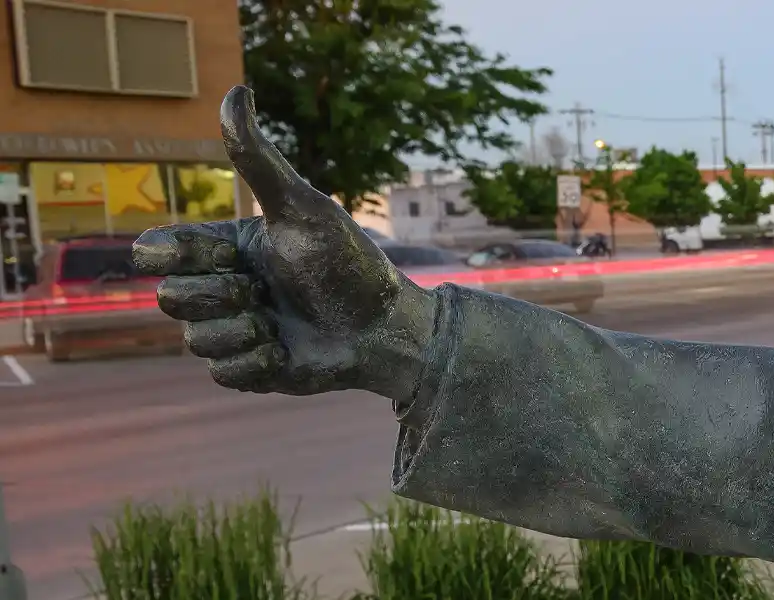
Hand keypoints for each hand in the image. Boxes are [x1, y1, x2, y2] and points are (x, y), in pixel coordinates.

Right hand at [133, 86, 437, 398]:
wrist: (387, 324)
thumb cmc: (347, 260)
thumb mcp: (302, 206)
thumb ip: (259, 159)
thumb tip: (235, 92)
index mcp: (222, 248)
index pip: (153, 252)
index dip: (178, 256)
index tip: (228, 255)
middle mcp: (220, 287)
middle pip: (169, 299)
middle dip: (221, 294)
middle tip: (265, 289)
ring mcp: (232, 330)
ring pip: (194, 339)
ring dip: (244, 329)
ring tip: (281, 321)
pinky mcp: (248, 369)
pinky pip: (221, 373)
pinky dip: (258, 362)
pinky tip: (287, 349)